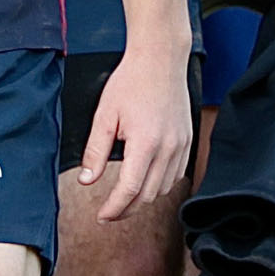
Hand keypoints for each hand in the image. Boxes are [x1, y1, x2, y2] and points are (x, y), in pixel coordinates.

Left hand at [77, 44, 192, 222]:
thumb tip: (86, 180)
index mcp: (145, 143)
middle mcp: (168, 148)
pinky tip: (146, 182)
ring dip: (143, 199)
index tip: (101, 216)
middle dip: (126, 210)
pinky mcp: (188, 141)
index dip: (114, 209)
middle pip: (147, 196)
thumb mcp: (104, 115)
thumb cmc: (131, 81)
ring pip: (164, 188)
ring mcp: (181, 145)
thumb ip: (95, 151)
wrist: (160, 59)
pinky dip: (160, 185)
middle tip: (109, 213)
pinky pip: (177, 175)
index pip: (129, 190)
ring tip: (125, 199)